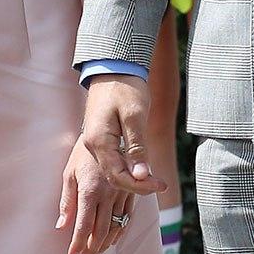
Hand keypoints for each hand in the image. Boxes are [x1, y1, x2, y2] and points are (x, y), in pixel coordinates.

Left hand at [57, 134, 131, 253]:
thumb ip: (66, 201)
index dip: (78, 242)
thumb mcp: (69, 173)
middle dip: (91, 248)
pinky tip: (113, 240)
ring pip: (115, 226)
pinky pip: (127, 217)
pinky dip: (120, 232)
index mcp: (89, 190)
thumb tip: (61, 225)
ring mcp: (121, 193)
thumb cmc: (84, 154)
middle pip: (101, 230)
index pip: (83, 224)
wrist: (110, 134)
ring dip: (105, 244)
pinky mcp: (131, 191)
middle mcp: (108, 194)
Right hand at [81, 75, 165, 196]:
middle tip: (161, 184)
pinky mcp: (100, 138)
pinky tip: (142, 168)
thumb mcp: (135, 117)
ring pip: (112, 171)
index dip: (140, 186)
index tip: (160, 185)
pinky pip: (112, 161)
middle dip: (138, 185)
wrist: (112, 68)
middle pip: (113, 177)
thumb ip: (137, 148)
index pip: (118, 177)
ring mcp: (94, 143)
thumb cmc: (125, 87)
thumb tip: (142, 176)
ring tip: (154, 179)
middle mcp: (92, 146)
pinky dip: (127, 169)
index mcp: (99, 142)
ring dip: (133, 178)